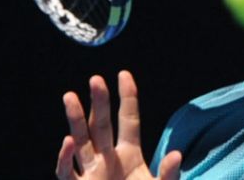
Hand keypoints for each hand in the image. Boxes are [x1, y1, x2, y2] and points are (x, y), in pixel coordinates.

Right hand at [55, 71, 181, 179]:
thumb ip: (168, 174)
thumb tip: (177, 154)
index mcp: (130, 155)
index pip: (128, 119)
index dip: (126, 97)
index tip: (123, 74)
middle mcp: (108, 160)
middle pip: (101, 125)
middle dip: (98, 102)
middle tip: (95, 79)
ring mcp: (92, 174)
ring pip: (81, 142)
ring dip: (75, 120)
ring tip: (69, 96)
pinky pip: (68, 172)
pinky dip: (66, 158)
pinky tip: (68, 141)